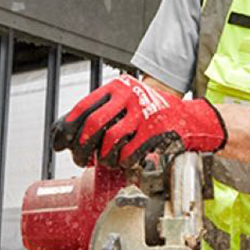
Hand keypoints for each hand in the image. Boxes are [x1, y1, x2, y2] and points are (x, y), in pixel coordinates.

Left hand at [51, 75, 226, 167]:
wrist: (189, 116)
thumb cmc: (152, 112)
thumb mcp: (127, 102)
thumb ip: (102, 111)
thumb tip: (65, 132)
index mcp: (119, 87)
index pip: (84, 107)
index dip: (68, 127)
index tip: (60, 142)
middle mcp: (130, 97)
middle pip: (94, 124)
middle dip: (83, 147)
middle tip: (81, 159)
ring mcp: (144, 114)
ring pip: (111, 140)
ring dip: (104, 157)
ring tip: (107, 161)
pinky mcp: (156, 132)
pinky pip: (130, 152)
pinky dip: (123, 161)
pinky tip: (124, 161)